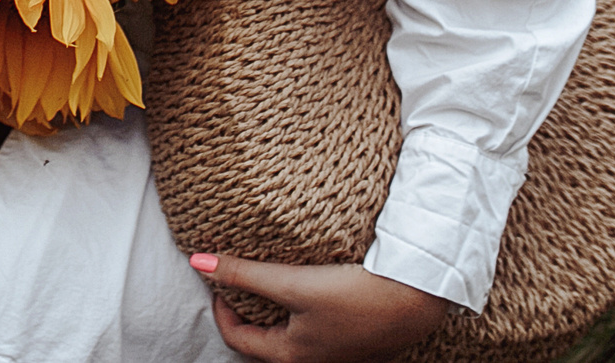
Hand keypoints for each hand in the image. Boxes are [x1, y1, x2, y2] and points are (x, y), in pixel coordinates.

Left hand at [189, 255, 449, 361]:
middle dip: (247, 313)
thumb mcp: (292, 283)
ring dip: (276, 314)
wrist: (417, 298)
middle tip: (239, 281)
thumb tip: (197, 261)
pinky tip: (312, 292)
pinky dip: (304, 315)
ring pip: (291, 337)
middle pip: (263, 342)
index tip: (218, 277)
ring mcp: (338, 356)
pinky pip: (318, 332)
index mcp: (291, 356)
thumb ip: (243, 273)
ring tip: (271, 283)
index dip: (220, 307)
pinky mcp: (358, 342)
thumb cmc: (355, 296)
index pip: (237, 338)